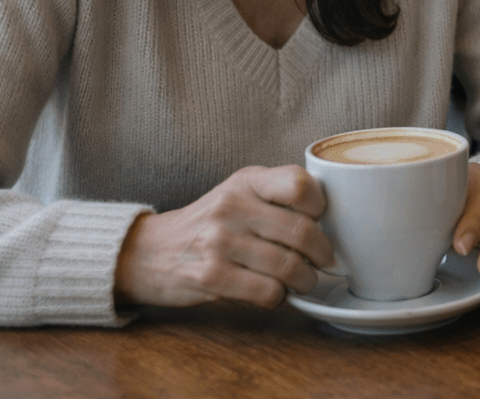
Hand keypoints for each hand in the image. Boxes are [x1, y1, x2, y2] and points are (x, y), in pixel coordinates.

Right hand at [113, 165, 331, 308]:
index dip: (320, 206)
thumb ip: (277, 194)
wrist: (149, 251)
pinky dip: (280, 297)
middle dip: (323, 253)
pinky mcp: (210, 276)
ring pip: (289, 266)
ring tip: (302, 280)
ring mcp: (219, 242)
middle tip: (323, 261)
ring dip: (305, 280)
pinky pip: (267, 292)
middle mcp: (232, 207)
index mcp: (246, 181)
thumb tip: (330, 217)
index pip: (300, 185)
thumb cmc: (209, 222)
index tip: (321, 220)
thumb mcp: (238, 191)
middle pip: (302, 232)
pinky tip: (275, 293)